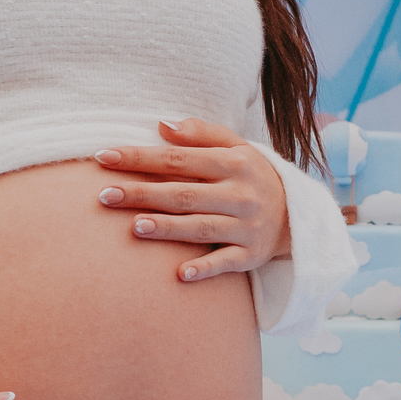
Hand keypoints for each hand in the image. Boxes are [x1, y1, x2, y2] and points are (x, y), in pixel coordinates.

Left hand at [94, 118, 290, 280]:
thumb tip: (161, 125)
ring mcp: (246, 227)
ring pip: (201, 227)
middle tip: (104, 196)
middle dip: (142, 193)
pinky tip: (179, 274)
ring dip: (168, 228)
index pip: (177, 158)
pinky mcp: (251, 255)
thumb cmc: (250, 175)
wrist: (297, 214)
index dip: (139, 157)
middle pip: (183, 194)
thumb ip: (200, 133)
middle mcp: (240, 195)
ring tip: (135, 226)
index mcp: (233, 163)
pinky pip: (225, 262)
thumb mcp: (235, 146)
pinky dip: (204, 268)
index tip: (103, 157)